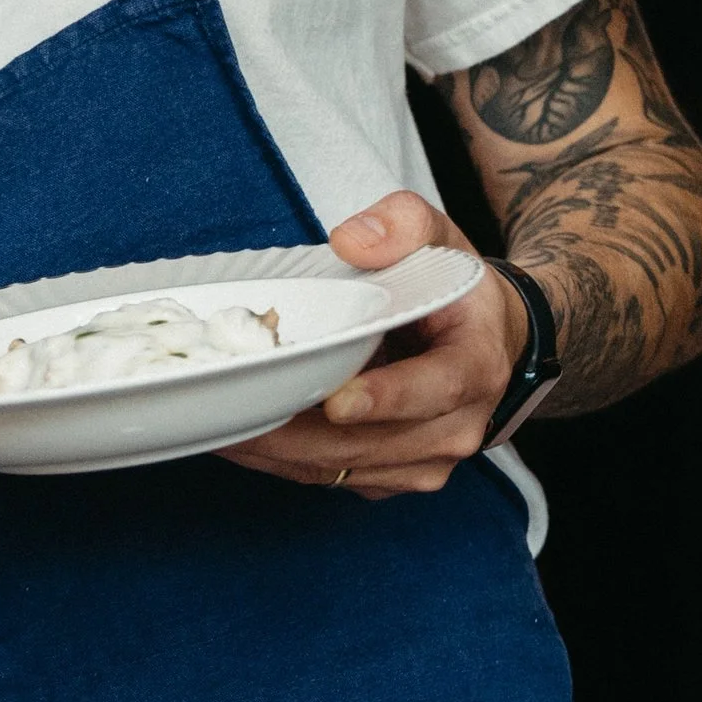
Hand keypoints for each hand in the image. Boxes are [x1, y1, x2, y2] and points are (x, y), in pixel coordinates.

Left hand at [220, 189, 527, 500]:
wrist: (485, 342)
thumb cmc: (452, 289)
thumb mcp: (439, 237)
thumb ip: (403, 223)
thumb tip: (351, 239)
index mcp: (476, 366)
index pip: (435, 388)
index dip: (387, 397)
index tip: (336, 400)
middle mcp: (457, 427)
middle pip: (371, 441)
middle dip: (300, 429)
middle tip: (232, 405)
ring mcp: (424, 462)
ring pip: (342, 467)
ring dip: (277, 450)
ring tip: (217, 421)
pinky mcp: (391, 478)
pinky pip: (330, 477)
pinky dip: (280, 460)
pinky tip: (235, 434)